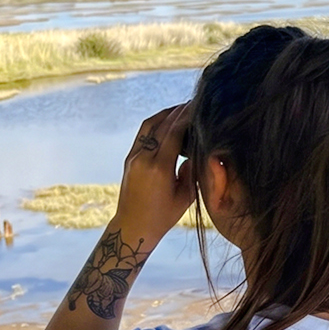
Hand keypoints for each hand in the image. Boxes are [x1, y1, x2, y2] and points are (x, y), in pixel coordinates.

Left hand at [113, 103, 194, 243]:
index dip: (187, 117)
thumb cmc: (163, 216)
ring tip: (181, 110)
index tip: (199, 107)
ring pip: (149, 126)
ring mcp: (133, 156)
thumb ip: (192, 171)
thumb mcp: (185, 196)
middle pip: (161, 125)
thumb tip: (198, 150)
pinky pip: (143, 134)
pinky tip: (168, 124)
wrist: (133, 226)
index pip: (174, 133)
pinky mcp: (129, 158)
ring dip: (165, 114)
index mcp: (159, 168)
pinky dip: (156, 124)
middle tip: (194, 103)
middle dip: (178, 112)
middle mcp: (143, 158)